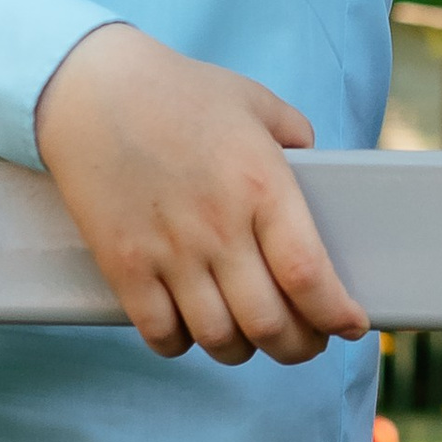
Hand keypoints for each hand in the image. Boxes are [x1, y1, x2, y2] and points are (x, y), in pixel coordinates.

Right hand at [36, 23, 366, 365]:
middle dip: (298, 347)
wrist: (89, 90)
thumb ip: (296, 137)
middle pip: (269, 323)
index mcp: (262, 186)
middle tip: (305, 341)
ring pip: (218, 338)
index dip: (335, 315)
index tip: (351, 325)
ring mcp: (168, 252)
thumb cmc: (178, 92)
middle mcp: (219, 227)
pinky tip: (192, 329)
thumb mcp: (255, 102)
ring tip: (251, 338)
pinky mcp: (124, 266)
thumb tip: (316, 170)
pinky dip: (183, 345)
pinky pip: (160, 333)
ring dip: (243, 351)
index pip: (309, 275)